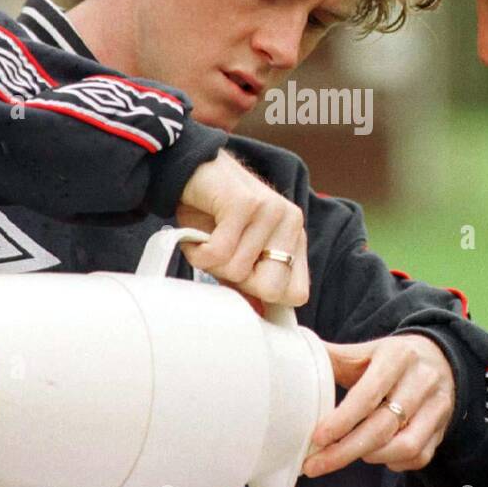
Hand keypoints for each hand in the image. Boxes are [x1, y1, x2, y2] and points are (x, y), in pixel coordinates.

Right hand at [176, 151, 308, 306]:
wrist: (190, 169)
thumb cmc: (213, 216)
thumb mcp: (238, 253)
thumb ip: (252, 281)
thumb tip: (257, 316)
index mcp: (295, 237)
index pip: (297, 294)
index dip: (264, 297)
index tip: (241, 281)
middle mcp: (291, 222)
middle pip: (271, 289)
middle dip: (237, 282)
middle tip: (223, 256)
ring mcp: (271, 210)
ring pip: (238, 272)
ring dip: (211, 263)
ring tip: (208, 237)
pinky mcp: (246, 203)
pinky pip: (218, 254)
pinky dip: (198, 251)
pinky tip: (198, 232)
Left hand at [303, 334, 454, 477]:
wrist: (440, 358)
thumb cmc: (393, 358)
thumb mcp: (366, 351)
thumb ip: (333, 358)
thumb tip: (293, 359)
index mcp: (397, 357)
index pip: (368, 394)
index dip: (342, 420)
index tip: (317, 438)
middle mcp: (422, 381)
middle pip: (383, 426)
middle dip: (345, 451)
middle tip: (315, 464)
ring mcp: (437, 407)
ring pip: (405, 446)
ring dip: (371, 457)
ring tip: (347, 453)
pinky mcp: (443, 429)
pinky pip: (419, 457)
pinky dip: (394, 464)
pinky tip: (375, 455)